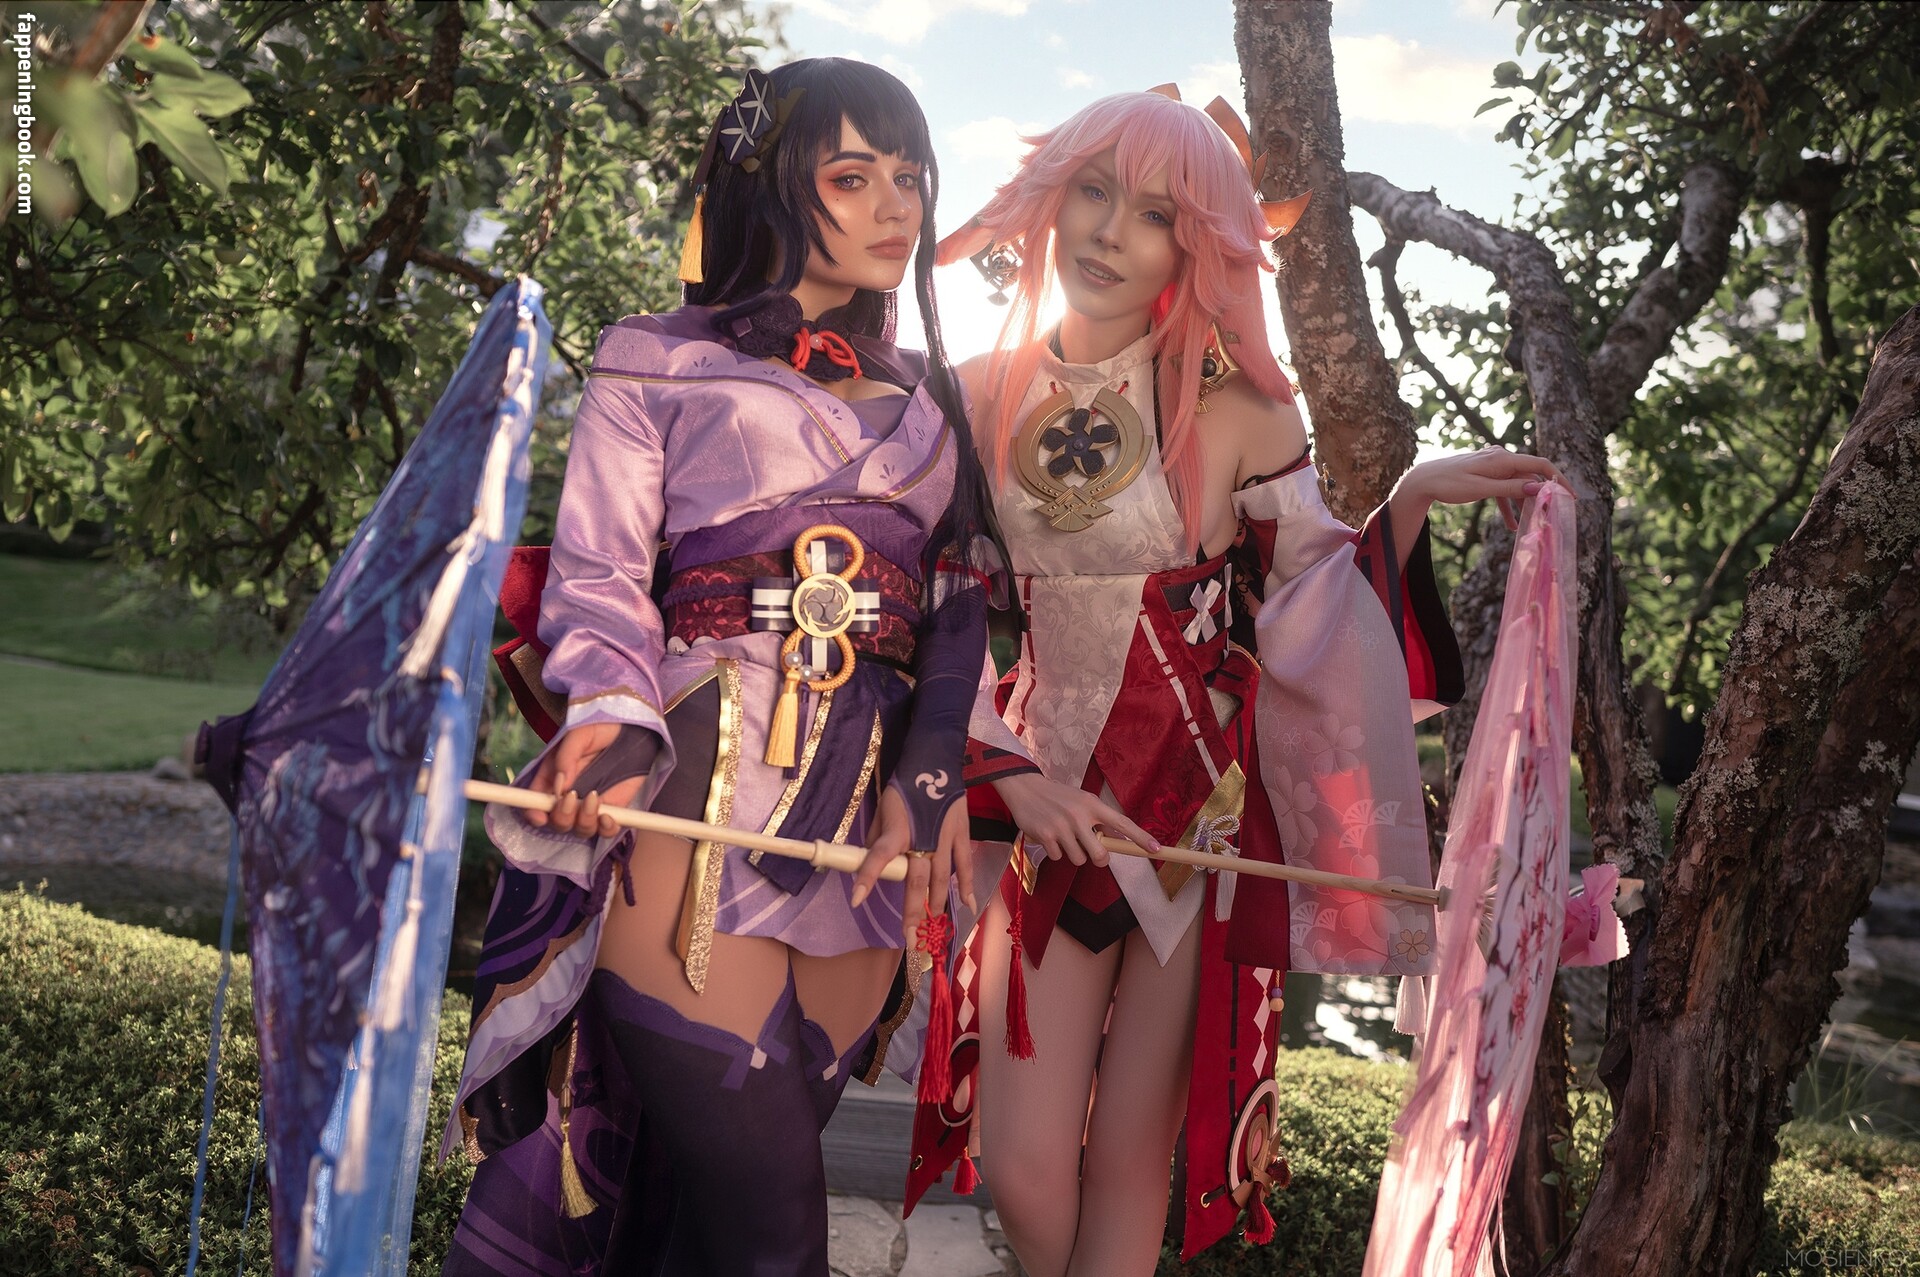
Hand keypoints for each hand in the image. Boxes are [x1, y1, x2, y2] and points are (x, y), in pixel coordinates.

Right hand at [523, 722, 647, 837]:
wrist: (633, 727)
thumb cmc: (601, 726)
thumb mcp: (579, 734)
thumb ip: (567, 757)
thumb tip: (559, 786)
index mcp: (552, 778)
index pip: (534, 804)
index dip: (533, 814)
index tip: (540, 815)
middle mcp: (568, 797)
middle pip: (556, 823)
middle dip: (561, 817)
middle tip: (571, 798)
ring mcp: (590, 806)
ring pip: (580, 829)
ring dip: (583, 821)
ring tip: (594, 798)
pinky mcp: (613, 809)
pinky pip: (606, 830)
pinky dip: (606, 829)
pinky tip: (608, 817)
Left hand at [849, 787, 972, 943]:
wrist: (934, 762)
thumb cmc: (903, 786)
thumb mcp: (883, 809)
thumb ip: (877, 838)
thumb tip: (871, 861)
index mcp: (897, 830)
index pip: (878, 857)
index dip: (867, 879)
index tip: (856, 900)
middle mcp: (922, 839)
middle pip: (916, 880)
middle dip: (911, 910)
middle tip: (909, 936)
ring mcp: (944, 838)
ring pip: (940, 878)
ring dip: (936, 903)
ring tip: (932, 923)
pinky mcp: (960, 834)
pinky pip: (964, 864)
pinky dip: (966, 885)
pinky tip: (967, 904)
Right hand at [993, 772, 1157, 867]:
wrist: (1025, 788)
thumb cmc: (1058, 797)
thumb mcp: (1081, 801)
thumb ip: (1099, 819)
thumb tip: (1118, 837)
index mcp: (1092, 804)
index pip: (1122, 822)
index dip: (1140, 837)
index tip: (1156, 849)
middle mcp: (1079, 815)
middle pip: (1100, 854)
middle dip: (1098, 859)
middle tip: (1091, 851)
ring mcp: (1062, 827)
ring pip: (1079, 859)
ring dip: (1073, 854)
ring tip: (1064, 838)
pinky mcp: (1046, 836)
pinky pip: (1059, 857)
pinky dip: (1055, 851)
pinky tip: (1049, 837)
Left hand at [1397, 445, 1574, 530]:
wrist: (1423, 480)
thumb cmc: (1449, 484)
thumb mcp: (1481, 489)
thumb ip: (1510, 488)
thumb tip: (1537, 486)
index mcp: (1502, 458)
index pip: (1539, 464)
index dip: (1558, 478)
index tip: (1570, 495)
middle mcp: (1500, 457)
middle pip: (1530, 474)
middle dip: (1542, 493)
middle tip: (1553, 513)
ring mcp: (1492, 464)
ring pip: (1517, 483)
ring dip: (1525, 502)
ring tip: (1532, 522)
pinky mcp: (1485, 473)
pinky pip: (1503, 488)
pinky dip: (1508, 504)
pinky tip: (1511, 525)